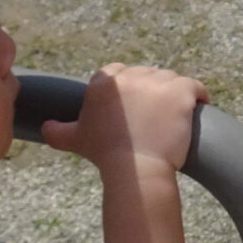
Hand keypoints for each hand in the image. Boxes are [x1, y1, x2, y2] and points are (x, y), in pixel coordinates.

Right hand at [39, 65, 207, 178]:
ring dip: (174, 96)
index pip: (121, 72)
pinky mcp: (180, 90)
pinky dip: (199, 95)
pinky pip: (195, 86)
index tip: (135, 109)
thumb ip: (58, 131)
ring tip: (176, 118)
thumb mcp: (77, 140)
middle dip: (152, 93)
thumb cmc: (106, 155)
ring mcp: (157, 81)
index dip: (131, 90)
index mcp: (105, 81)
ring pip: (171, 80)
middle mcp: (130, 76)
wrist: (135, 169)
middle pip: (147, 75)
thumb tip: (44, 128)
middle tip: (156, 118)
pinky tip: (199, 108)